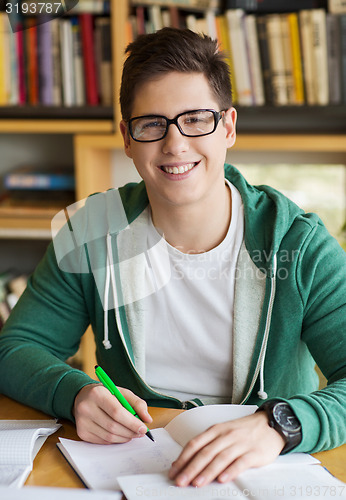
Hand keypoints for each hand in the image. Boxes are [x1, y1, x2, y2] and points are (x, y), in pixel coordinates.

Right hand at [73, 383, 151, 443]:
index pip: (117, 412)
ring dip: (124, 438)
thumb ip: (137, 403)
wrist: (83, 397)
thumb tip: (147, 419)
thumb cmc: (105, 394)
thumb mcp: (122, 392)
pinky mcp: (82, 432)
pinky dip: (115, 440)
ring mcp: (82, 421)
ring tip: (132, 433)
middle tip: (140, 432)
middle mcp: (86, 407)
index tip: (144, 428)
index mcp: (97, 393)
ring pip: (108, 437)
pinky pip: (103, 441)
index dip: (132, 422)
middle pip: (113, 426)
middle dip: (130, 432)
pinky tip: (120, 435)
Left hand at [168, 412, 284, 486]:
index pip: (195, 444)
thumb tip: (186, 460)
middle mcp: (226, 435)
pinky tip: (222, 479)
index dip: (183, 458)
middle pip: (205, 452)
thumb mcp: (223, 432)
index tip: (173, 471)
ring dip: (207, 471)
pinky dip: (230, 471)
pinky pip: (240, 462)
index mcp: (216, 430)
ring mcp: (240, 443)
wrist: (271, 424)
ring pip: (220, 458)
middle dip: (191, 468)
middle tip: (180, 481)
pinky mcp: (254, 452)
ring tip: (197, 483)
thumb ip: (207, 444)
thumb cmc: (244, 430)